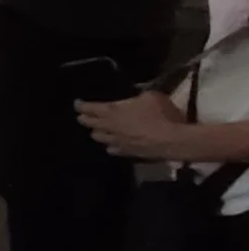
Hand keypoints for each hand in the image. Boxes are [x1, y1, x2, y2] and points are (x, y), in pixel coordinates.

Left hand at [78, 91, 192, 160]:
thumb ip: (137, 97)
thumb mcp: (150, 96)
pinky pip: (113, 149)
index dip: (81, 106)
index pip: (90, 108)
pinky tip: (112, 145)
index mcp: (112, 110)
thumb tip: (136, 99)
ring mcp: (118, 142)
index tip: (76, 104)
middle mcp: (110, 127)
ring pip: (99, 138)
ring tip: (96, 130)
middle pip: (90, 123)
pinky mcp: (127, 153)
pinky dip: (111, 146)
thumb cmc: (161, 115)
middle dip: (84, 119)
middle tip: (82, 116)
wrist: (172, 140)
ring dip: (97, 132)